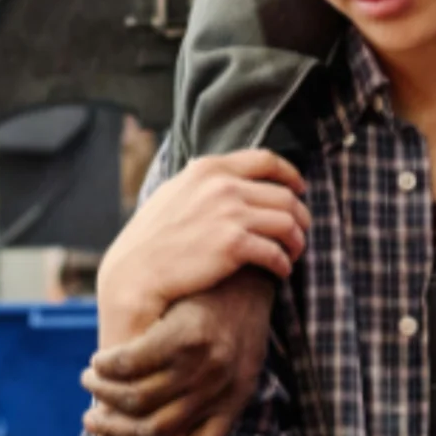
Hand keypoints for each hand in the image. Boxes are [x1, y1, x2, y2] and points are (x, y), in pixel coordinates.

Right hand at [84, 273, 277, 435]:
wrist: (249, 272)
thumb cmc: (234, 320)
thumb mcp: (235, 364)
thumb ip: (207, 396)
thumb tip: (166, 427)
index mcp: (234, 406)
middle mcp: (221, 391)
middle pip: (155, 430)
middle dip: (115, 430)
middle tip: (92, 419)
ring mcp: (205, 364)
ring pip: (137, 398)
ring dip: (104, 395)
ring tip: (90, 382)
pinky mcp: (186, 334)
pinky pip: (132, 362)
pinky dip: (108, 366)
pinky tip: (98, 361)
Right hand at [95, 150, 308, 337]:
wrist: (135, 274)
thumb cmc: (149, 240)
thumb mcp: (171, 193)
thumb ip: (197, 179)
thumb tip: (210, 169)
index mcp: (209, 169)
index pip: (266, 160)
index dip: (291, 174)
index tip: (300, 188)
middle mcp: (223, 186)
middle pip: (284, 195)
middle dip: (300, 215)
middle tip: (300, 232)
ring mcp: (230, 215)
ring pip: (287, 223)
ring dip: (297, 240)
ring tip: (294, 253)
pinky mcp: (234, 245)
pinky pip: (276, 252)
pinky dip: (284, 263)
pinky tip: (281, 270)